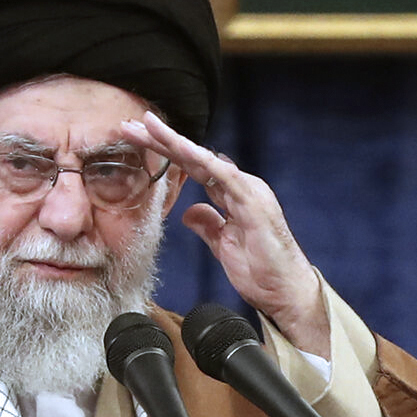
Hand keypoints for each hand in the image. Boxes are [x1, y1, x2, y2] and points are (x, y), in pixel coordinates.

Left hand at [123, 115, 330, 355]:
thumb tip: (189, 213)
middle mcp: (239, 187)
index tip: (136, 142)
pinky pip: (225, 176)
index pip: (192, 168)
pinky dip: (203, 161)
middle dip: (161, 140)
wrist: (287, 291)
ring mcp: (247, 192)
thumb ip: (208, 225)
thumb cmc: (261, 271)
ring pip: (205, 160)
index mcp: (232, 195)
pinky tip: (183, 148)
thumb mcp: (223, 246)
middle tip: (129, 125)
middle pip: (193, 158)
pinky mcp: (253, 202)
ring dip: (175, 142)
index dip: (164, 154)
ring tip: (147, 126)